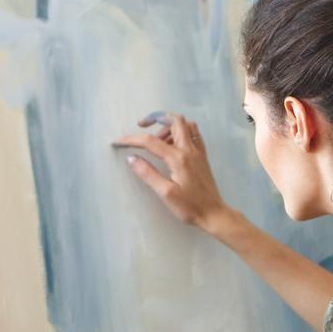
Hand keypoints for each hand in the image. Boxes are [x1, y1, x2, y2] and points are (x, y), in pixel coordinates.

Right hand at [113, 111, 228, 229]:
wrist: (214, 214)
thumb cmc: (190, 207)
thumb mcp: (165, 193)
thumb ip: (148, 173)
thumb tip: (131, 158)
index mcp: (178, 158)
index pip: (150, 141)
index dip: (131, 139)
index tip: (118, 142)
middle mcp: (190, 150)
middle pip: (174, 120)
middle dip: (156, 118)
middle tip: (142, 126)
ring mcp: (198, 152)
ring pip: (185, 125)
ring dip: (169, 125)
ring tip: (157, 139)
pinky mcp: (202, 157)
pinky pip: (194, 134)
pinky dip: (182, 131)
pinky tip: (173, 143)